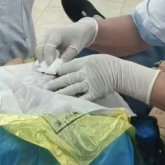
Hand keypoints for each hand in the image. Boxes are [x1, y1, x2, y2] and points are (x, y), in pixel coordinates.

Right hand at [37, 18, 97, 65]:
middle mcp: (48, 33)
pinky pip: (42, 50)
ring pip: (39, 50)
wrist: (80, 30)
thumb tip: (58, 68)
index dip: (49, 60)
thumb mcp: (75, 48)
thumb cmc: (79, 37)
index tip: (53, 70)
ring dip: (44, 60)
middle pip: (39, 48)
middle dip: (43, 61)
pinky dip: (45, 58)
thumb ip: (66, 57)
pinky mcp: (46, 40)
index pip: (48, 48)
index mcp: (56, 33)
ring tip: (52, 67)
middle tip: (50, 70)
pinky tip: (52, 63)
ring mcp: (46, 36)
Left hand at [44, 54, 159, 103]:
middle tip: (44, 88)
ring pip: (72, 89)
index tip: (51, 76)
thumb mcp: (91, 59)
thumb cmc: (105, 64)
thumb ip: (78, 64)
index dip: (57, 72)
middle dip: (54, 83)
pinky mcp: (94, 93)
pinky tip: (65, 105)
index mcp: (84, 63)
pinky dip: (74, 102)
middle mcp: (85, 73)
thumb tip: (64, 70)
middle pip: (67, 78)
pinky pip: (82, 98)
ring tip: (50, 96)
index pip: (66, 67)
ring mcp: (90, 84)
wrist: (120, 73)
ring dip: (60, 93)